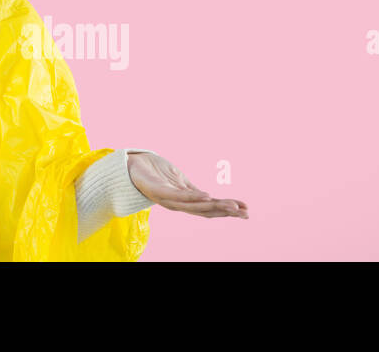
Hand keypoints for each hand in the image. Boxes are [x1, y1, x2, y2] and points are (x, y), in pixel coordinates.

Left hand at [128, 152, 247, 218]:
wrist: (131, 165)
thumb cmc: (155, 173)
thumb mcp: (180, 181)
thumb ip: (193, 191)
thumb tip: (210, 197)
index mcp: (185, 201)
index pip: (210, 208)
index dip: (228, 210)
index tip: (246, 210)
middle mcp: (178, 204)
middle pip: (206, 211)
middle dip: (227, 212)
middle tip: (245, 213)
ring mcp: (168, 200)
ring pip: (195, 206)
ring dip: (215, 206)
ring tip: (232, 206)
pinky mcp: (158, 192)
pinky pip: (179, 196)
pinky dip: (194, 197)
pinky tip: (207, 196)